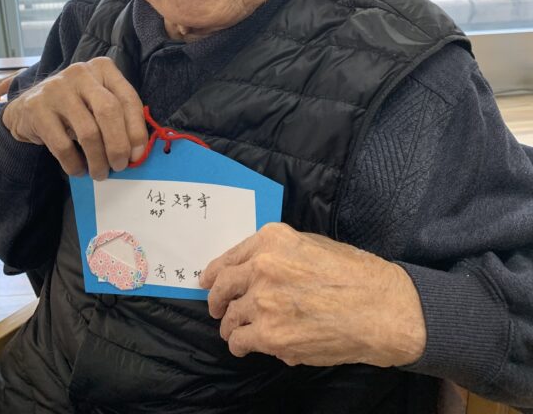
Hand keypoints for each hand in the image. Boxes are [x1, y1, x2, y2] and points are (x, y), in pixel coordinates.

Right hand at [2, 57, 147, 179]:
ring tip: (100, 173)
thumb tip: (138, 152)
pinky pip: (63, 145)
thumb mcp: (97, 102)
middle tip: (120, 166)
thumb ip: (119, 118)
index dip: (136, 130)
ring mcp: (56, 89)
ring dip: (98, 160)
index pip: (128, 98)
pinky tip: (79, 169)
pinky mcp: (37, 108)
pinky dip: (74, 164)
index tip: (138, 155)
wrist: (27, 108)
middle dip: (118, 145)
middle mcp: (80, 73)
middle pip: (109, 111)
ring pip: (88, 132)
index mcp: (102, 68)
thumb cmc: (74, 108)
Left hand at [200, 222, 425, 367]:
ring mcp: (264, 301)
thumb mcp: (313, 245)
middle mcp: (262, 266)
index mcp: (272, 240)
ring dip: (232, 326)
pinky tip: (247, 346)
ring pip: (230, 317)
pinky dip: (241, 345)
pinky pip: (240, 341)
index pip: (230, 257)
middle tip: (218, 309)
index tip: (207, 281)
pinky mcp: (271, 335)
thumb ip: (279, 253)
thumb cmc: (354, 274)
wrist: (379, 308)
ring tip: (238, 333)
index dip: (214, 272)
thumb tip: (255, 269)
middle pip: (222, 285)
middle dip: (216, 299)